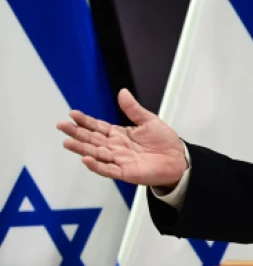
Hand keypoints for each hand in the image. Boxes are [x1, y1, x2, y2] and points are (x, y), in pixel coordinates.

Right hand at [56, 89, 187, 187]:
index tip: (72, 114)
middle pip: (92, 140)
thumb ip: (133, 109)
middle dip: (77, 132)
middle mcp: (116, 147)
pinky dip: (96, 165)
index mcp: (120, 135)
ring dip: (81, 149)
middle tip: (61, 125)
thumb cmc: (164, 142)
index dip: (85, 121)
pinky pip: (107, 169)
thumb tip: (123, 92)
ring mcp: (119, 160)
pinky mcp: (125, 172)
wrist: (178, 159)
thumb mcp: (149, 121)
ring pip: (96, 154)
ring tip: (67, 142)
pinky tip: (85, 159)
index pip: (98, 127)